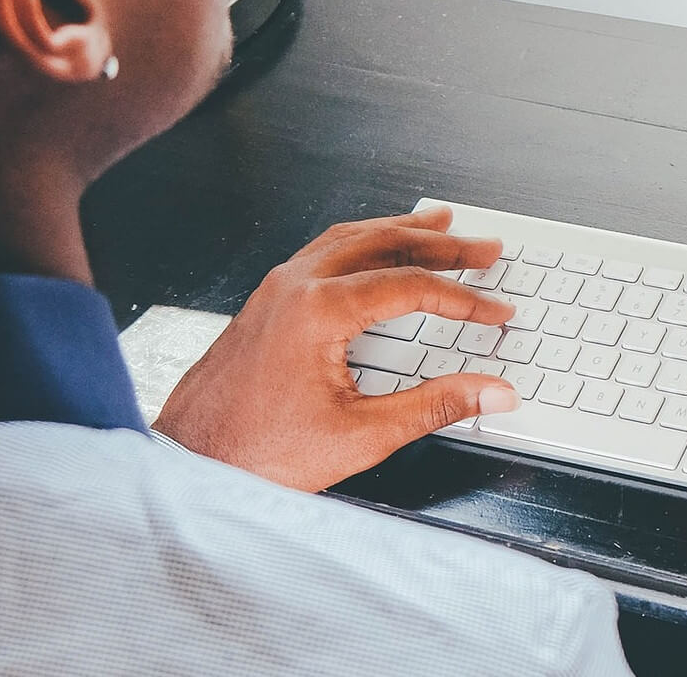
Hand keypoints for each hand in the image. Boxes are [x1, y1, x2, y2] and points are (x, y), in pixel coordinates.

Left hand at [151, 207, 519, 491]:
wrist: (190, 463)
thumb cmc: (258, 452)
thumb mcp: (362, 436)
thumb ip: (436, 406)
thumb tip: (492, 393)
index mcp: (318, 310)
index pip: (410, 286)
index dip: (463, 298)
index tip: (496, 311)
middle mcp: (295, 285)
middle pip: (384, 244)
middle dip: (442, 244)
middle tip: (485, 246)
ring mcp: (276, 288)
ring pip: (350, 238)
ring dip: (400, 231)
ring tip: (439, 224)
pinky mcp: (266, 301)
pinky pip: (323, 251)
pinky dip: (362, 242)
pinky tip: (374, 249)